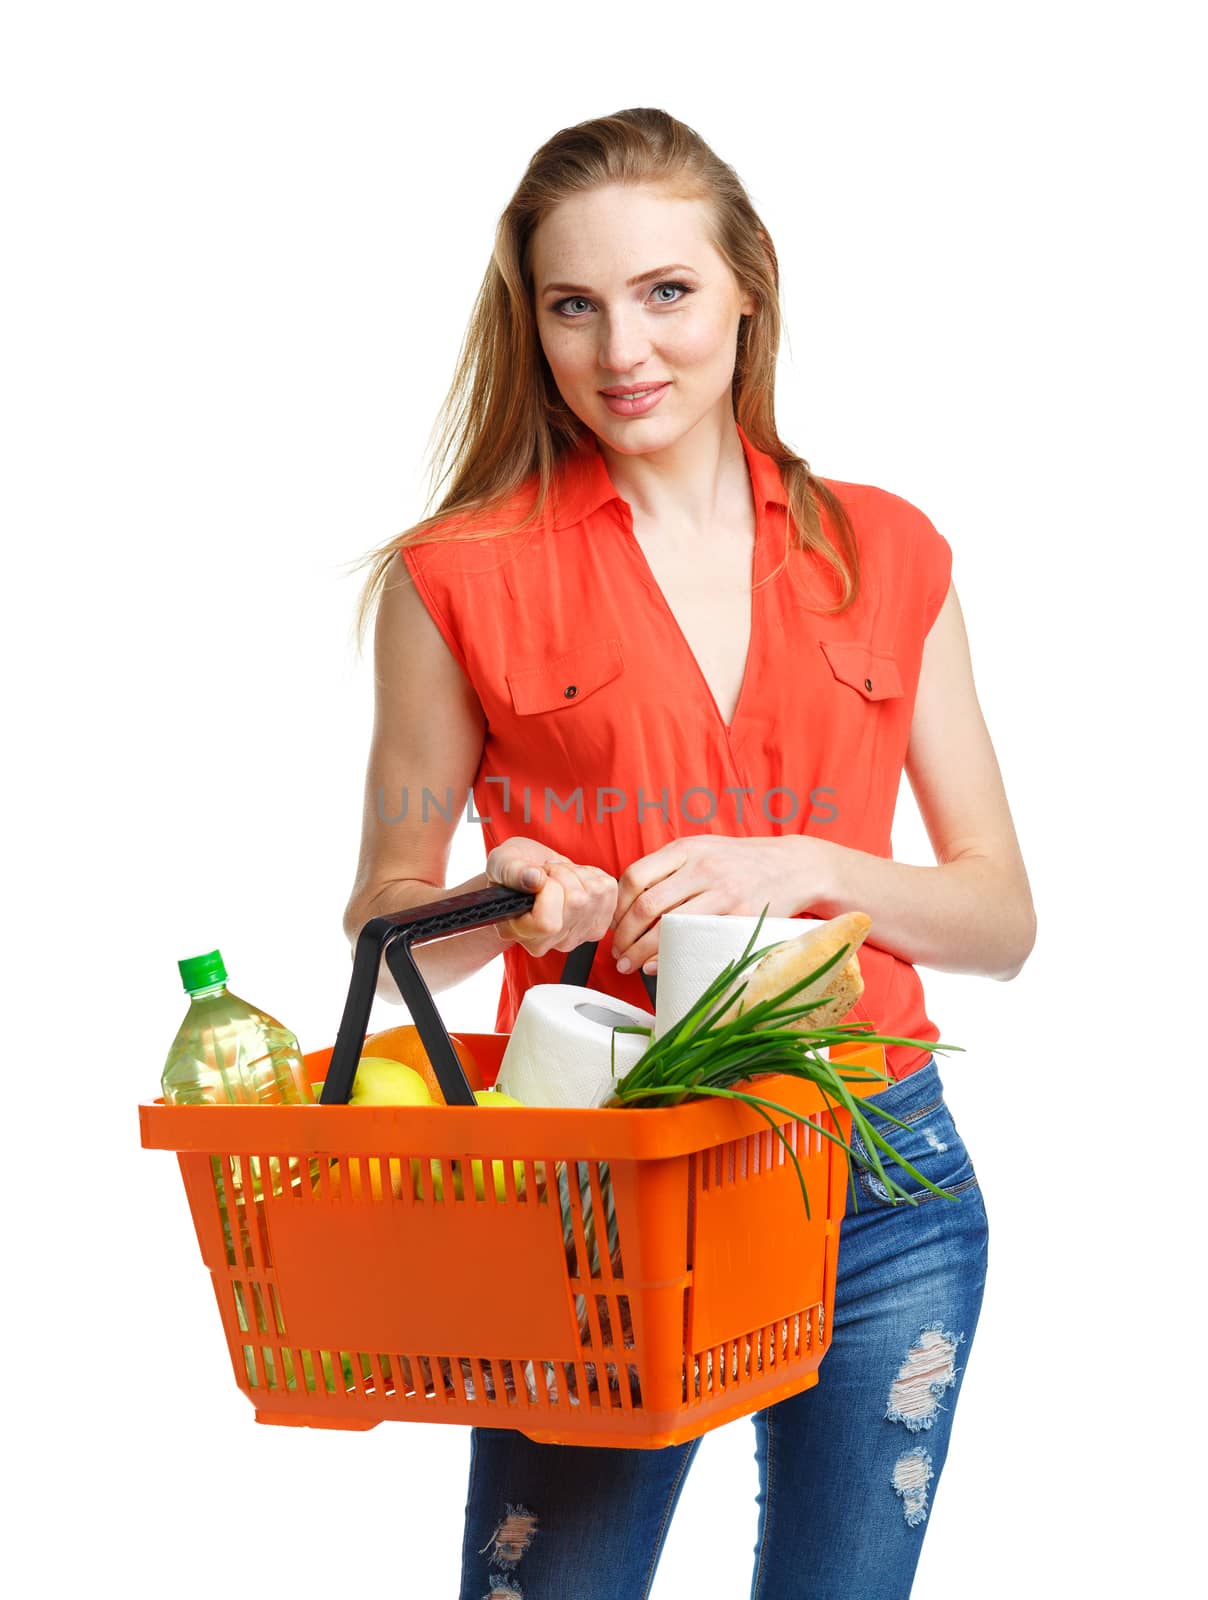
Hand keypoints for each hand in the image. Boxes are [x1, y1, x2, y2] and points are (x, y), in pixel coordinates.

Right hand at [486, 837, 618, 958]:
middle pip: (576, 903)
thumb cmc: (513, 870)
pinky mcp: (598, 923)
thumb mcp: (501, 863)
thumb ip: (512, 871)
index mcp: (521, 933)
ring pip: (594, 894)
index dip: (548, 890)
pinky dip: (593, 875)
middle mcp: (551, 942)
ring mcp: (578, 935)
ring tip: (559, 875)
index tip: (538, 876)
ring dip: (577, 873)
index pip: (547, 923)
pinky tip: (575, 879)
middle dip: (562, 873)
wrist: (532, 873)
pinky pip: (608, 889)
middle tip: (547, 871)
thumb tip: (535, 879)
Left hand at [609, 834, 837, 974]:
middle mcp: (702, 868)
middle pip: (646, 906)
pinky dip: (669, 956)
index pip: (635, 876)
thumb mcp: (704, 848)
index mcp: (687, 849)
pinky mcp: (740, 916)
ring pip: (667, 927)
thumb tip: (629, 901)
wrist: (795, 866)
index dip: (617, 906)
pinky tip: (658, 964)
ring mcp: (722, 893)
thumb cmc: (742, 861)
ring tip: (630, 963)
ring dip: (640, 952)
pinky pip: (695, 941)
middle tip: (617, 953)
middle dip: (623, 936)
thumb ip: (669, 868)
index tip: (612, 925)